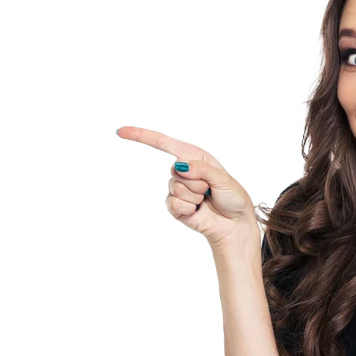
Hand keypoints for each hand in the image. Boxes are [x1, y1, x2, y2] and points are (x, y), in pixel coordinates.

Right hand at [116, 126, 258, 249]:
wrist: (234, 224)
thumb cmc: (232, 197)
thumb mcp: (222, 178)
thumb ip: (201, 169)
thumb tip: (179, 166)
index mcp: (194, 156)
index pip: (163, 143)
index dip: (141, 136)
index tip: (121, 131)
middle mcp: (183, 170)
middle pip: (175, 170)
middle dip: (198, 181)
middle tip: (210, 190)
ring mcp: (177, 189)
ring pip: (176, 188)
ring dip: (195, 196)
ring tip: (206, 200)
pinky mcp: (174, 206)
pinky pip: (174, 203)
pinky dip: (189, 208)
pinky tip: (198, 210)